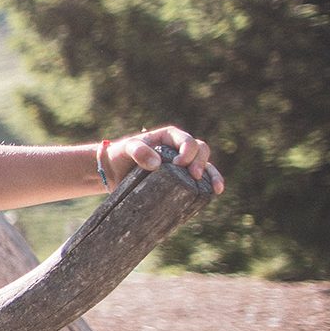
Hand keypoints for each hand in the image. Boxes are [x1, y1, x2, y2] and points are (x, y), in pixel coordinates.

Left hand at [107, 126, 223, 193]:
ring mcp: (182, 165)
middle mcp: (179, 150)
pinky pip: (200, 180)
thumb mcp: (125, 149)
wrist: (114, 173)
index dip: (188, 151)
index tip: (179, 164)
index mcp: (170, 137)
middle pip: (201, 151)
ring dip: (213, 175)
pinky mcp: (180, 180)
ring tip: (216, 188)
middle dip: (201, 162)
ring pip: (206, 165)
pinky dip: (210, 184)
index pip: (187, 141)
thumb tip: (157, 164)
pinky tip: (214, 192)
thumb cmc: (121, 156)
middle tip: (193, 176)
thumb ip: (138, 151)